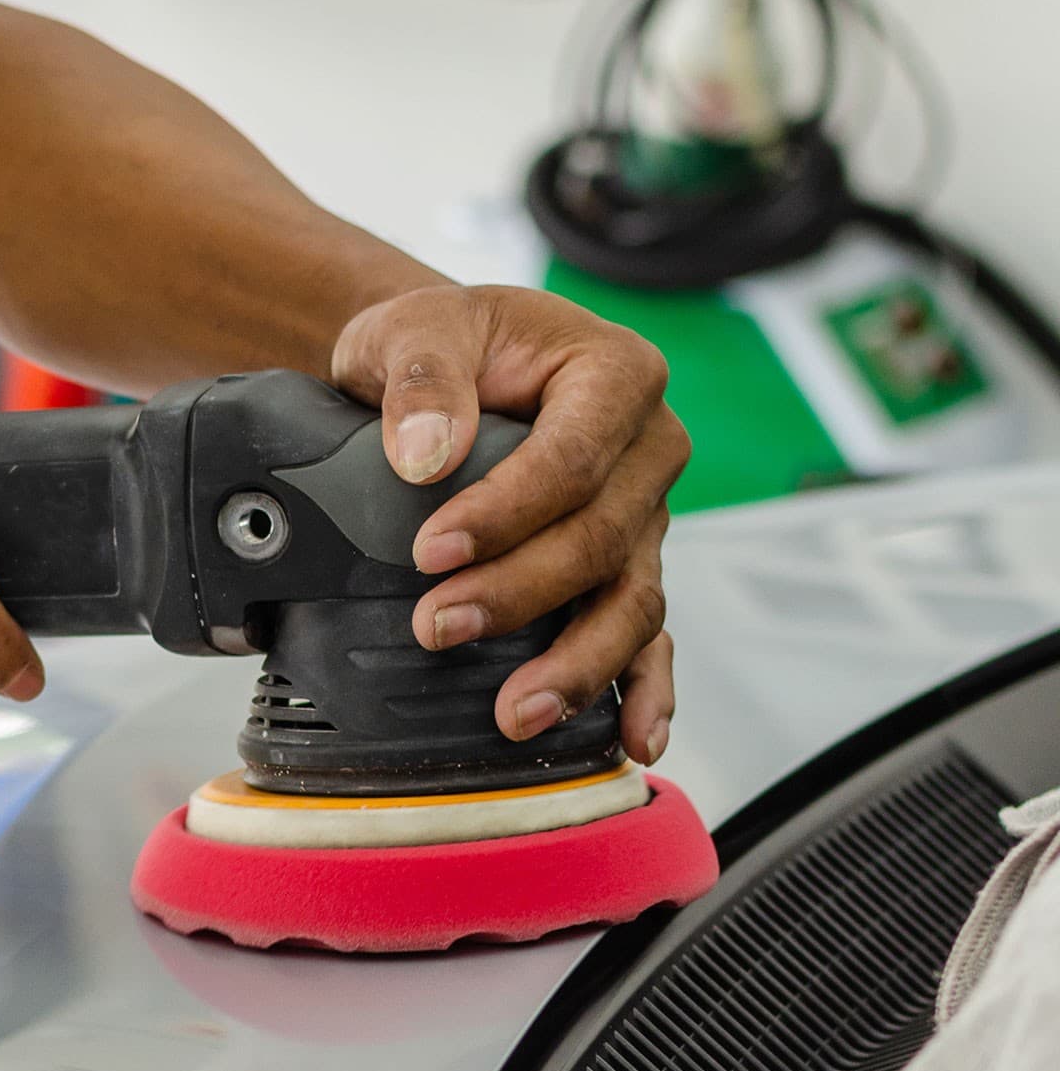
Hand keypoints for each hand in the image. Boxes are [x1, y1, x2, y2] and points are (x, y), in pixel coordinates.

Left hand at [333, 285, 687, 763]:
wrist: (455, 366)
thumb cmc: (445, 343)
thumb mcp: (419, 329)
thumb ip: (423, 378)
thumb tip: (424, 456)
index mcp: (617, 376)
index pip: (575, 458)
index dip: (506, 513)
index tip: (431, 552)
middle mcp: (649, 451)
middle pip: (601, 540)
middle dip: (520, 595)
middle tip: (438, 628)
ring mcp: (645, 518)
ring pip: (632, 601)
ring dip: (578, 664)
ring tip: (517, 713)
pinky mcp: (628, 568)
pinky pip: (650, 636)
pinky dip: (643, 689)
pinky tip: (631, 741)